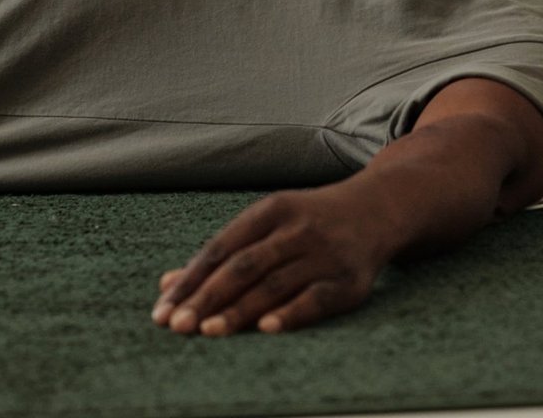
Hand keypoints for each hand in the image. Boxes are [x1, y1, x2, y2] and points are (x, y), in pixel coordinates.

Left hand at [151, 184, 392, 336]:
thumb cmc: (309, 222)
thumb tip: (166, 285)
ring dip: (239, 310)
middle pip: (244, 266)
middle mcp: (297, 229)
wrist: (379, 210)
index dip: (191, 280)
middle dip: (207, 297)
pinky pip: (316, 299)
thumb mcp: (268, 224)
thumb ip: (221, 254)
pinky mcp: (348, 281)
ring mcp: (325, 254)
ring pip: (274, 284)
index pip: (221, 248)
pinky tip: (266, 329)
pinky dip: (290, 313)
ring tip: (208, 332)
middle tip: (178, 326)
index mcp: (272, 210)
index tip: (163, 310)